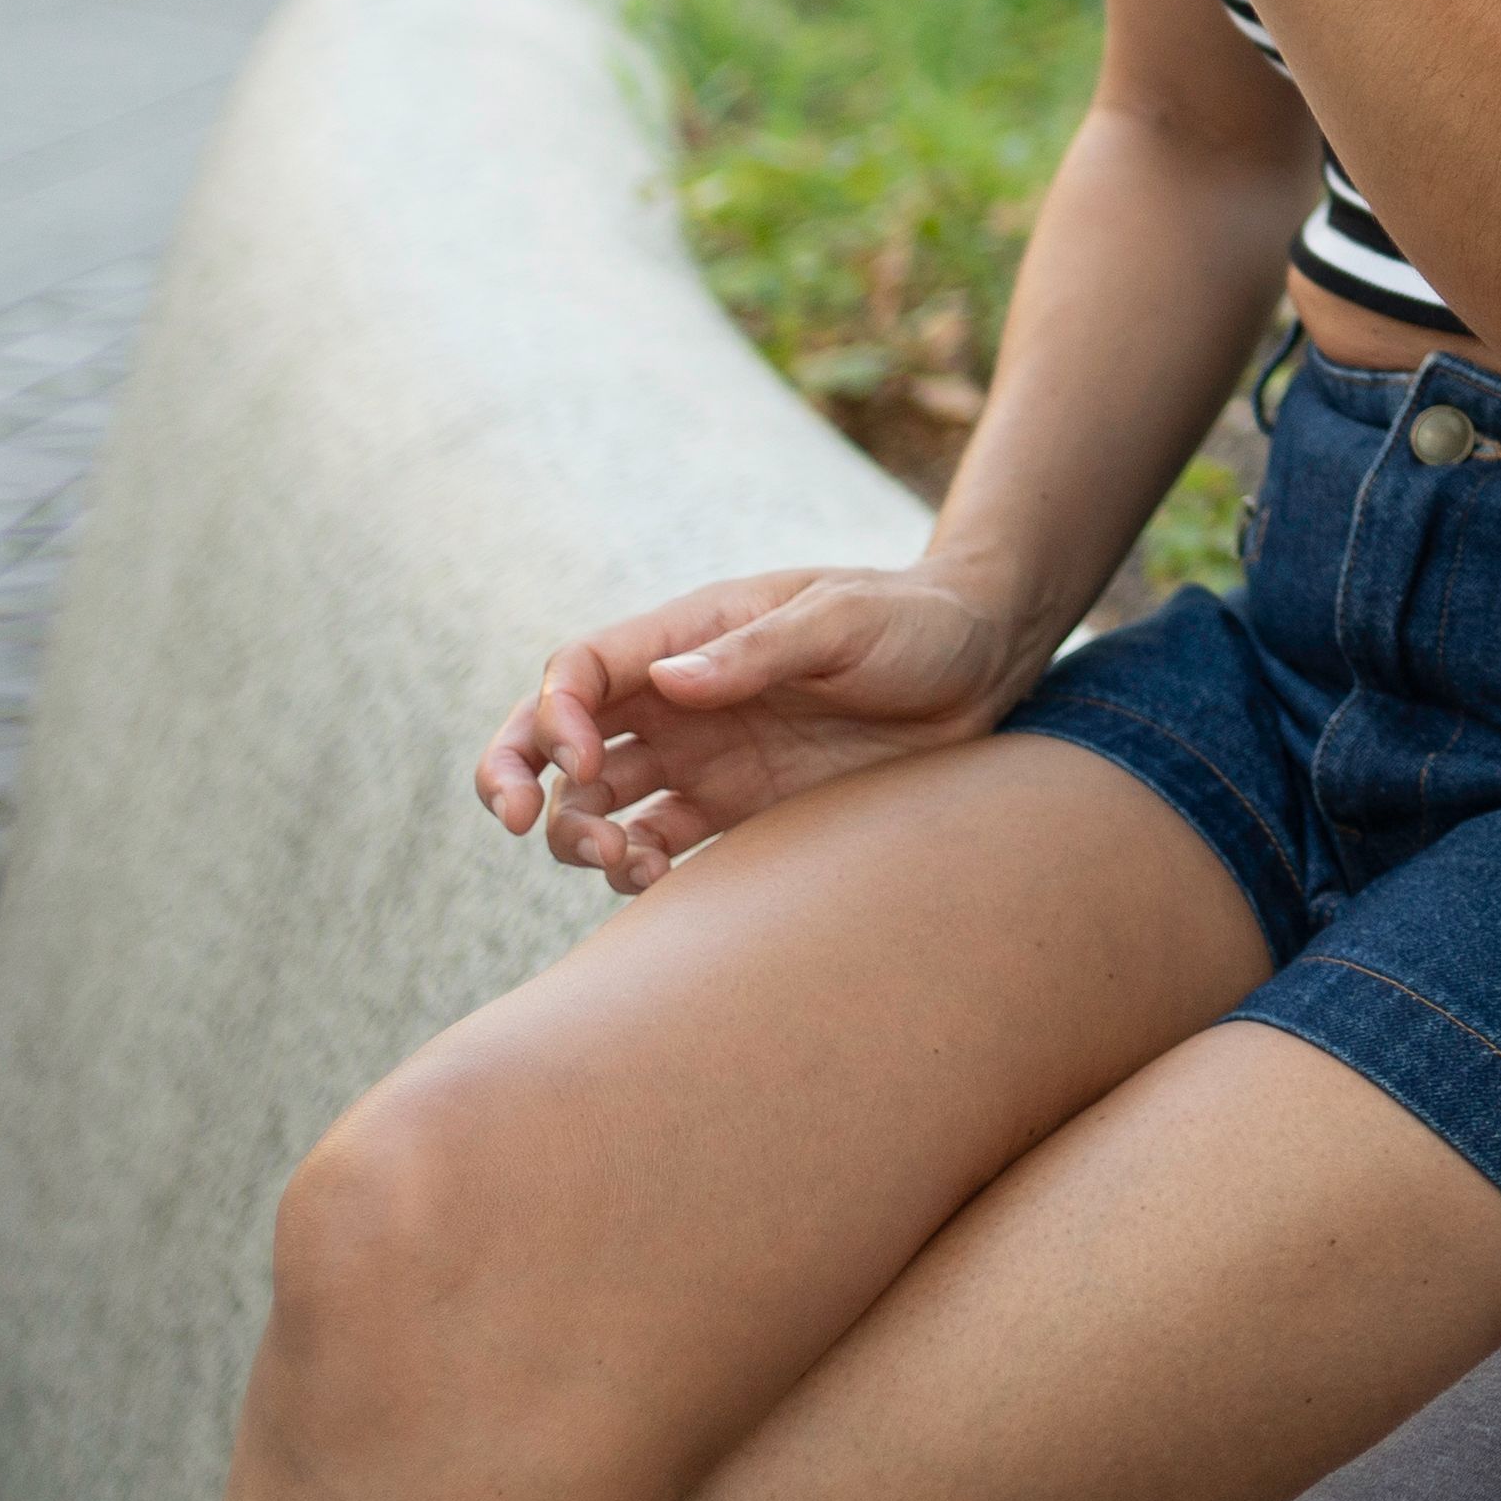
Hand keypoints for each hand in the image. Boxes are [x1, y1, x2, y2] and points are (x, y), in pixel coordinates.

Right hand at [468, 563, 1034, 892]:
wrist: (985, 667)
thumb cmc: (914, 622)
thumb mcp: (844, 620)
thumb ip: (760, 650)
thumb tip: (670, 683)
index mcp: (690, 635)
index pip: (580, 671)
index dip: (552, 714)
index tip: (578, 758)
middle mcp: (680, 698)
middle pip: (557, 737)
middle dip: (515, 776)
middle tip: (519, 821)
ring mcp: (704, 756)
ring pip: (597, 801)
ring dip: (578, 834)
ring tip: (617, 858)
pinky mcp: (737, 809)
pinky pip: (657, 843)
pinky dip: (633, 869)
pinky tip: (650, 880)